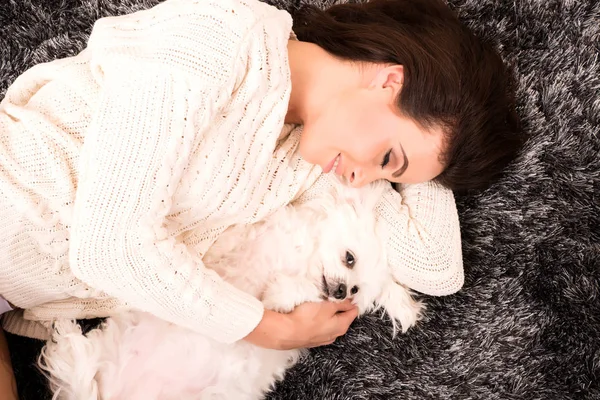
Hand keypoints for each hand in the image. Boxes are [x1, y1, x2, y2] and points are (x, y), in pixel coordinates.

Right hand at [243, 300, 357, 349]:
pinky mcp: (311, 339)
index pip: (353, 312)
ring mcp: (322, 339)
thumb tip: (351, 302)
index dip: (352, 301)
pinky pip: (320, 328)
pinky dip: (319, 321)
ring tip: (321, 305)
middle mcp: (334, 335)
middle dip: (340, 308)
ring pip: (330, 323)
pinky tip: (311, 315)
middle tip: (333, 297)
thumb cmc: (308, 317)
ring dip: (328, 315)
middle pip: (342, 318)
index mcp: (342, 326)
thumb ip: (341, 303)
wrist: (287, 332)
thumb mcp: (328, 305)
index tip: (347, 293)